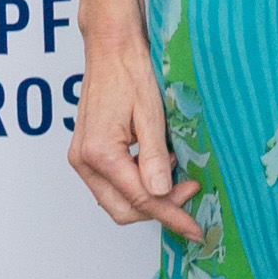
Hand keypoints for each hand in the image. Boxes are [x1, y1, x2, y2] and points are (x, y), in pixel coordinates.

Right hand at [69, 39, 204, 238]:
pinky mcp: (87, 153)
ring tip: (178, 176)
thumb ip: (155, 157)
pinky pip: (113, 184)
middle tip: (191, 191)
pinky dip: (137, 184)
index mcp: (99, 153)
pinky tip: (159, 166)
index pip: (140, 199)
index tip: (195, 229)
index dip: (171, 216)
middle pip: (123, 210)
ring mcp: (82, 158)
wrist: (110, 49)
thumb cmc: (130, 72)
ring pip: (116, 200)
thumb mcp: (151, 114)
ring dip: (148, 198)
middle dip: (160, 209)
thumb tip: (162, 193)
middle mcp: (84, 160)